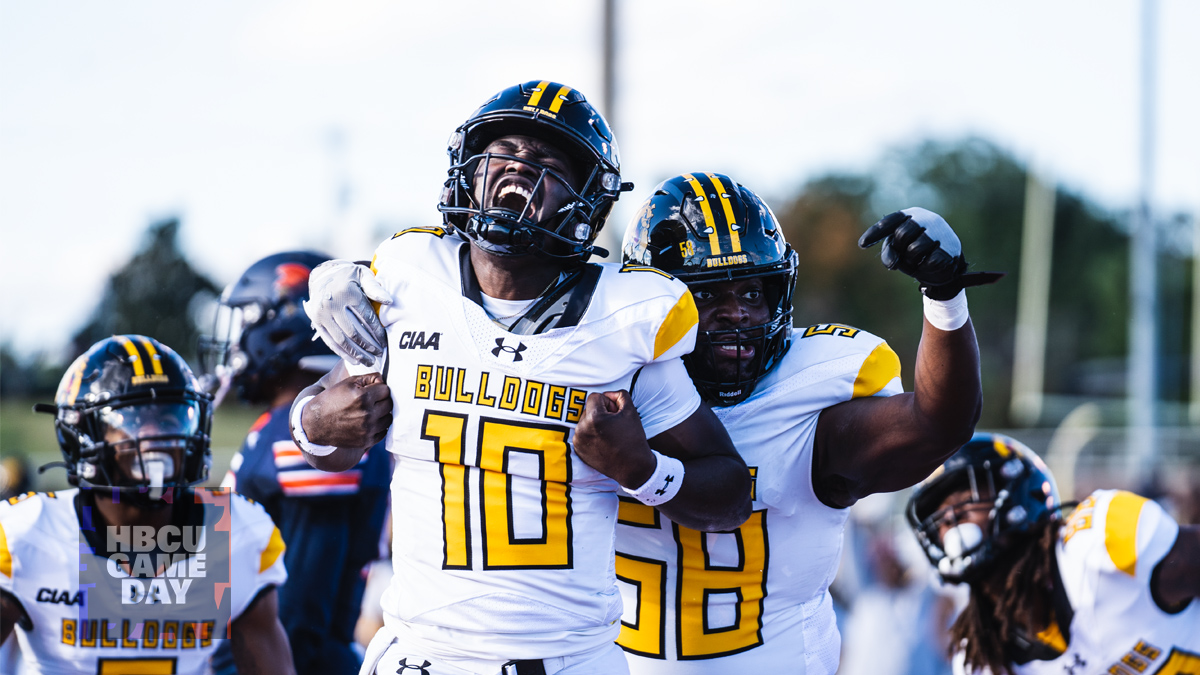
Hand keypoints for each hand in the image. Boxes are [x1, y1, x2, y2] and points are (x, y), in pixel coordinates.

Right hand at [303, 260, 392, 366]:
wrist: (323, 274)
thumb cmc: (348, 276)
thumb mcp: (363, 275)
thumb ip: (375, 287)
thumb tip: (389, 301)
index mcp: (347, 292)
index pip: (366, 317)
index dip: (377, 332)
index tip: (384, 343)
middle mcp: (331, 304)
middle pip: (353, 332)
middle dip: (367, 346)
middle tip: (378, 355)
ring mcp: (321, 314)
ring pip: (340, 340)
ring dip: (355, 353)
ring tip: (368, 361)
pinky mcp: (315, 321)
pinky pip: (329, 340)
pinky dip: (341, 352)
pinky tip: (352, 359)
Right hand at [303, 373, 391, 448]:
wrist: (315, 424)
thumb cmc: (331, 400)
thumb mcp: (347, 383)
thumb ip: (369, 378)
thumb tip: (383, 380)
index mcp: (363, 397)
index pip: (386, 390)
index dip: (378, 388)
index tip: (371, 390)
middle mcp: (367, 414)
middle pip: (389, 404)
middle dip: (381, 400)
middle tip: (371, 400)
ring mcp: (367, 429)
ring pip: (388, 418)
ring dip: (382, 414)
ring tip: (371, 411)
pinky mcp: (366, 441)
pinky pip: (383, 432)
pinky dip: (379, 427)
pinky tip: (369, 422)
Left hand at [572, 391, 655, 488]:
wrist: (632, 467)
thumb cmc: (633, 438)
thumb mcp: (631, 411)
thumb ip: (619, 395)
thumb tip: (608, 394)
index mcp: (594, 418)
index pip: (595, 397)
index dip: (608, 403)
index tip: (616, 414)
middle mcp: (582, 429)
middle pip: (588, 409)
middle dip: (600, 412)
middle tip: (614, 425)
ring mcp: (578, 440)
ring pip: (585, 421)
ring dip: (595, 423)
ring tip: (609, 434)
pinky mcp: (578, 449)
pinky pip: (582, 433)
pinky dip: (591, 434)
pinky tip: (603, 442)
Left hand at [858, 207, 1002, 299]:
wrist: (946, 264)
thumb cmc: (917, 253)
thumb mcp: (899, 251)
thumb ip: (890, 252)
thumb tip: (892, 263)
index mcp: (912, 214)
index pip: (891, 221)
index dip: (875, 233)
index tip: (861, 245)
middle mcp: (928, 219)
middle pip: (901, 235)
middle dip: (899, 249)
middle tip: (906, 254)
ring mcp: (941, 232)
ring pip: (915, 249)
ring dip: (912, 260)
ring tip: (918, 259)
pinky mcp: (950, 248)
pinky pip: (929, 261)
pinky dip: (925, 267)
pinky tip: (931, 264)